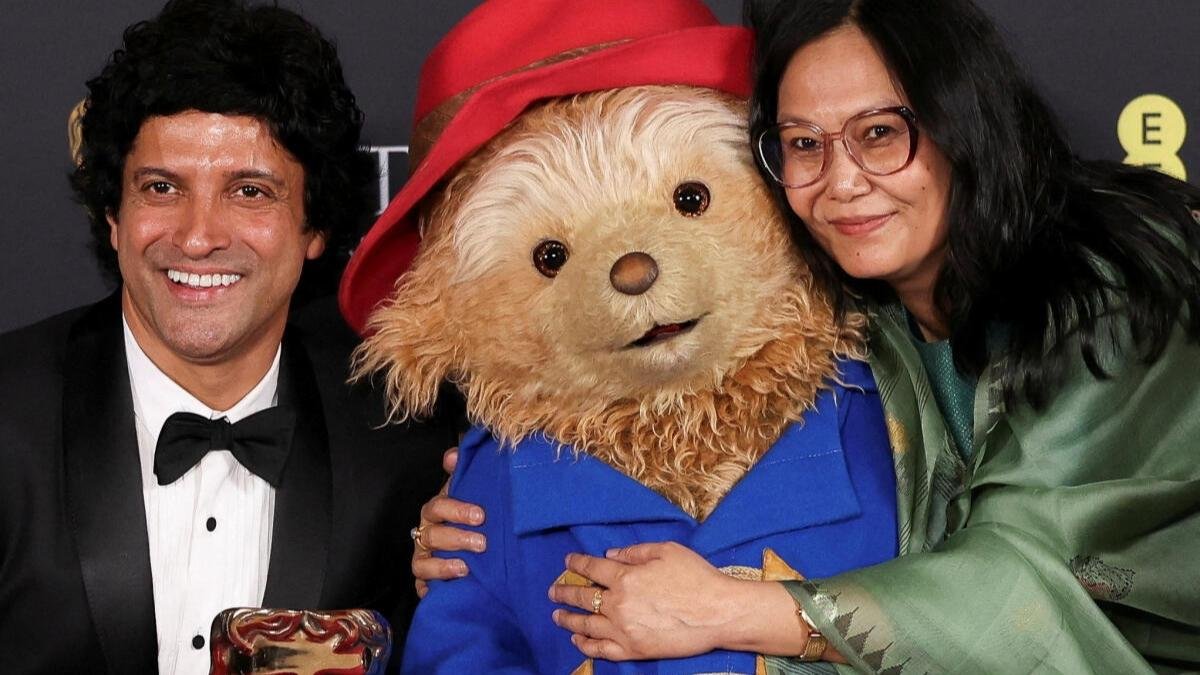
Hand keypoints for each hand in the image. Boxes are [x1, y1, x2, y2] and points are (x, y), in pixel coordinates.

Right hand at [412, 447, 487, 597]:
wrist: (474, 545)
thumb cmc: (469, 517)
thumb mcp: (469, 493)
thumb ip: (462, 472)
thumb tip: (452, 455)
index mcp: (436, 511)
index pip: (438, 507)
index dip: (457, 510)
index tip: (480, 515)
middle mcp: (426, 534)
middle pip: (433, 535)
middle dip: (457, 539)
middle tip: (482, 543)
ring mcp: (423, 557)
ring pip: (422, 563)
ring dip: (443, 565)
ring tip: (466, 567)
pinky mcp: (425, 581)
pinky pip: (421, 586)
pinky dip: (430, 588)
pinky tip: (447, 588)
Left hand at [548, 542, 844, 662]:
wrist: (718, 613)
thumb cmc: (697, 577)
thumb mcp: (667, 551)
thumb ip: (635, 552)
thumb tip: (611, 555)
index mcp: (626, 577)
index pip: (592, 569)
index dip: (577, 563)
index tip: (568, 561)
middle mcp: (620, 604)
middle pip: (584, 598)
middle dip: (565, 593)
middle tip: (554, 591)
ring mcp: (625, 630)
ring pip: (587, 625)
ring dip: (568, 620)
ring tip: (557, 616)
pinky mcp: (635, 650)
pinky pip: (602, 650)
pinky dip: (587, 645)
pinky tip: (579, 640)